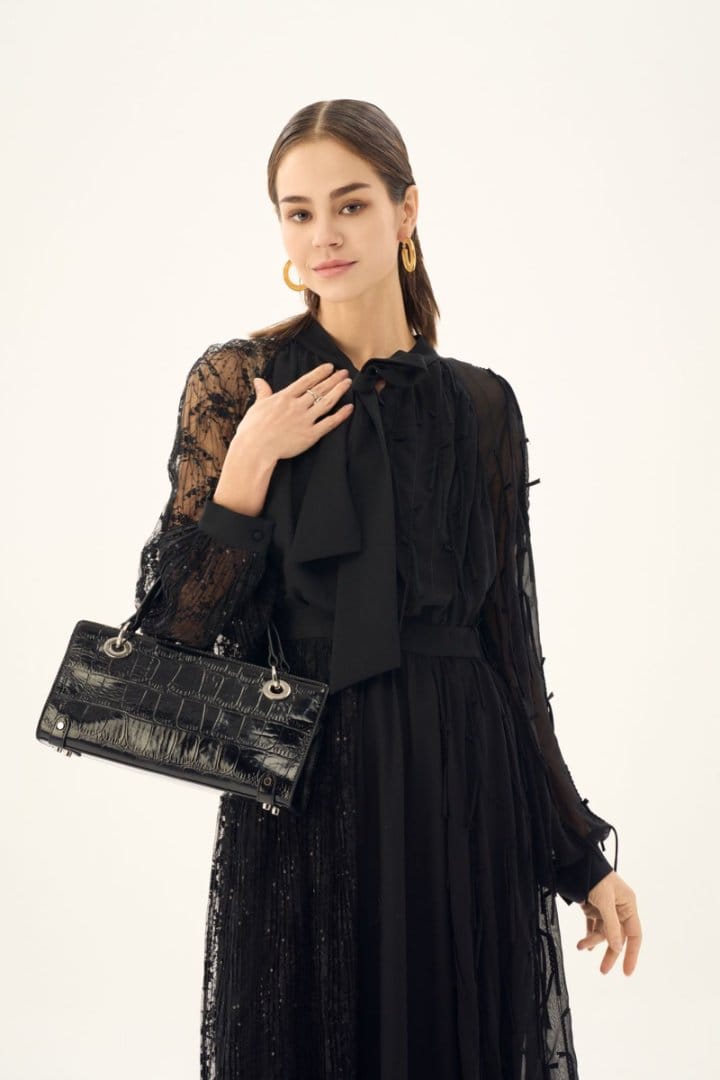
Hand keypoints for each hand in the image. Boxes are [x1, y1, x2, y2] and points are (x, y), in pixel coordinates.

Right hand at [236, 362, 353, 463]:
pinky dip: (340, 415)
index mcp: (284, 397)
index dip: (320, 373)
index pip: (306, 381)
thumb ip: (263, 392)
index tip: (330, 367)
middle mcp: (297, 406)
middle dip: (333, 379)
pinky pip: (329, 423)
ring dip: (338, 391)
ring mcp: (305, 420)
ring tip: (348, 383)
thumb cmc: (252, 429)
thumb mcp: (257, 406)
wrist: (255, 449)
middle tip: (344, 373)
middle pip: (319, 389)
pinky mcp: (310, 435)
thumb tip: (259, 380)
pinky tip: (349, 408)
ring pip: (326, 402)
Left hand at [576, 870, 641, 975]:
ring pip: (603, 933)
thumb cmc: (596, 878)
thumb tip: (617, 947)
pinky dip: (589, 935)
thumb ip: (611, 925)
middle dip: (610, 953)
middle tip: (603, 970)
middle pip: (618, 937)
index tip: (627, 971)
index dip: (632, 954)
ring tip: (580, 946)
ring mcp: (606, 909)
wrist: (577, 863)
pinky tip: (584, 945)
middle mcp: (620, 909)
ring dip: (593, 940)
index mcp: (628, 905)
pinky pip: (593, 926)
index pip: (634, 934)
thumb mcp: (605, 901)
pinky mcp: (593, 908)